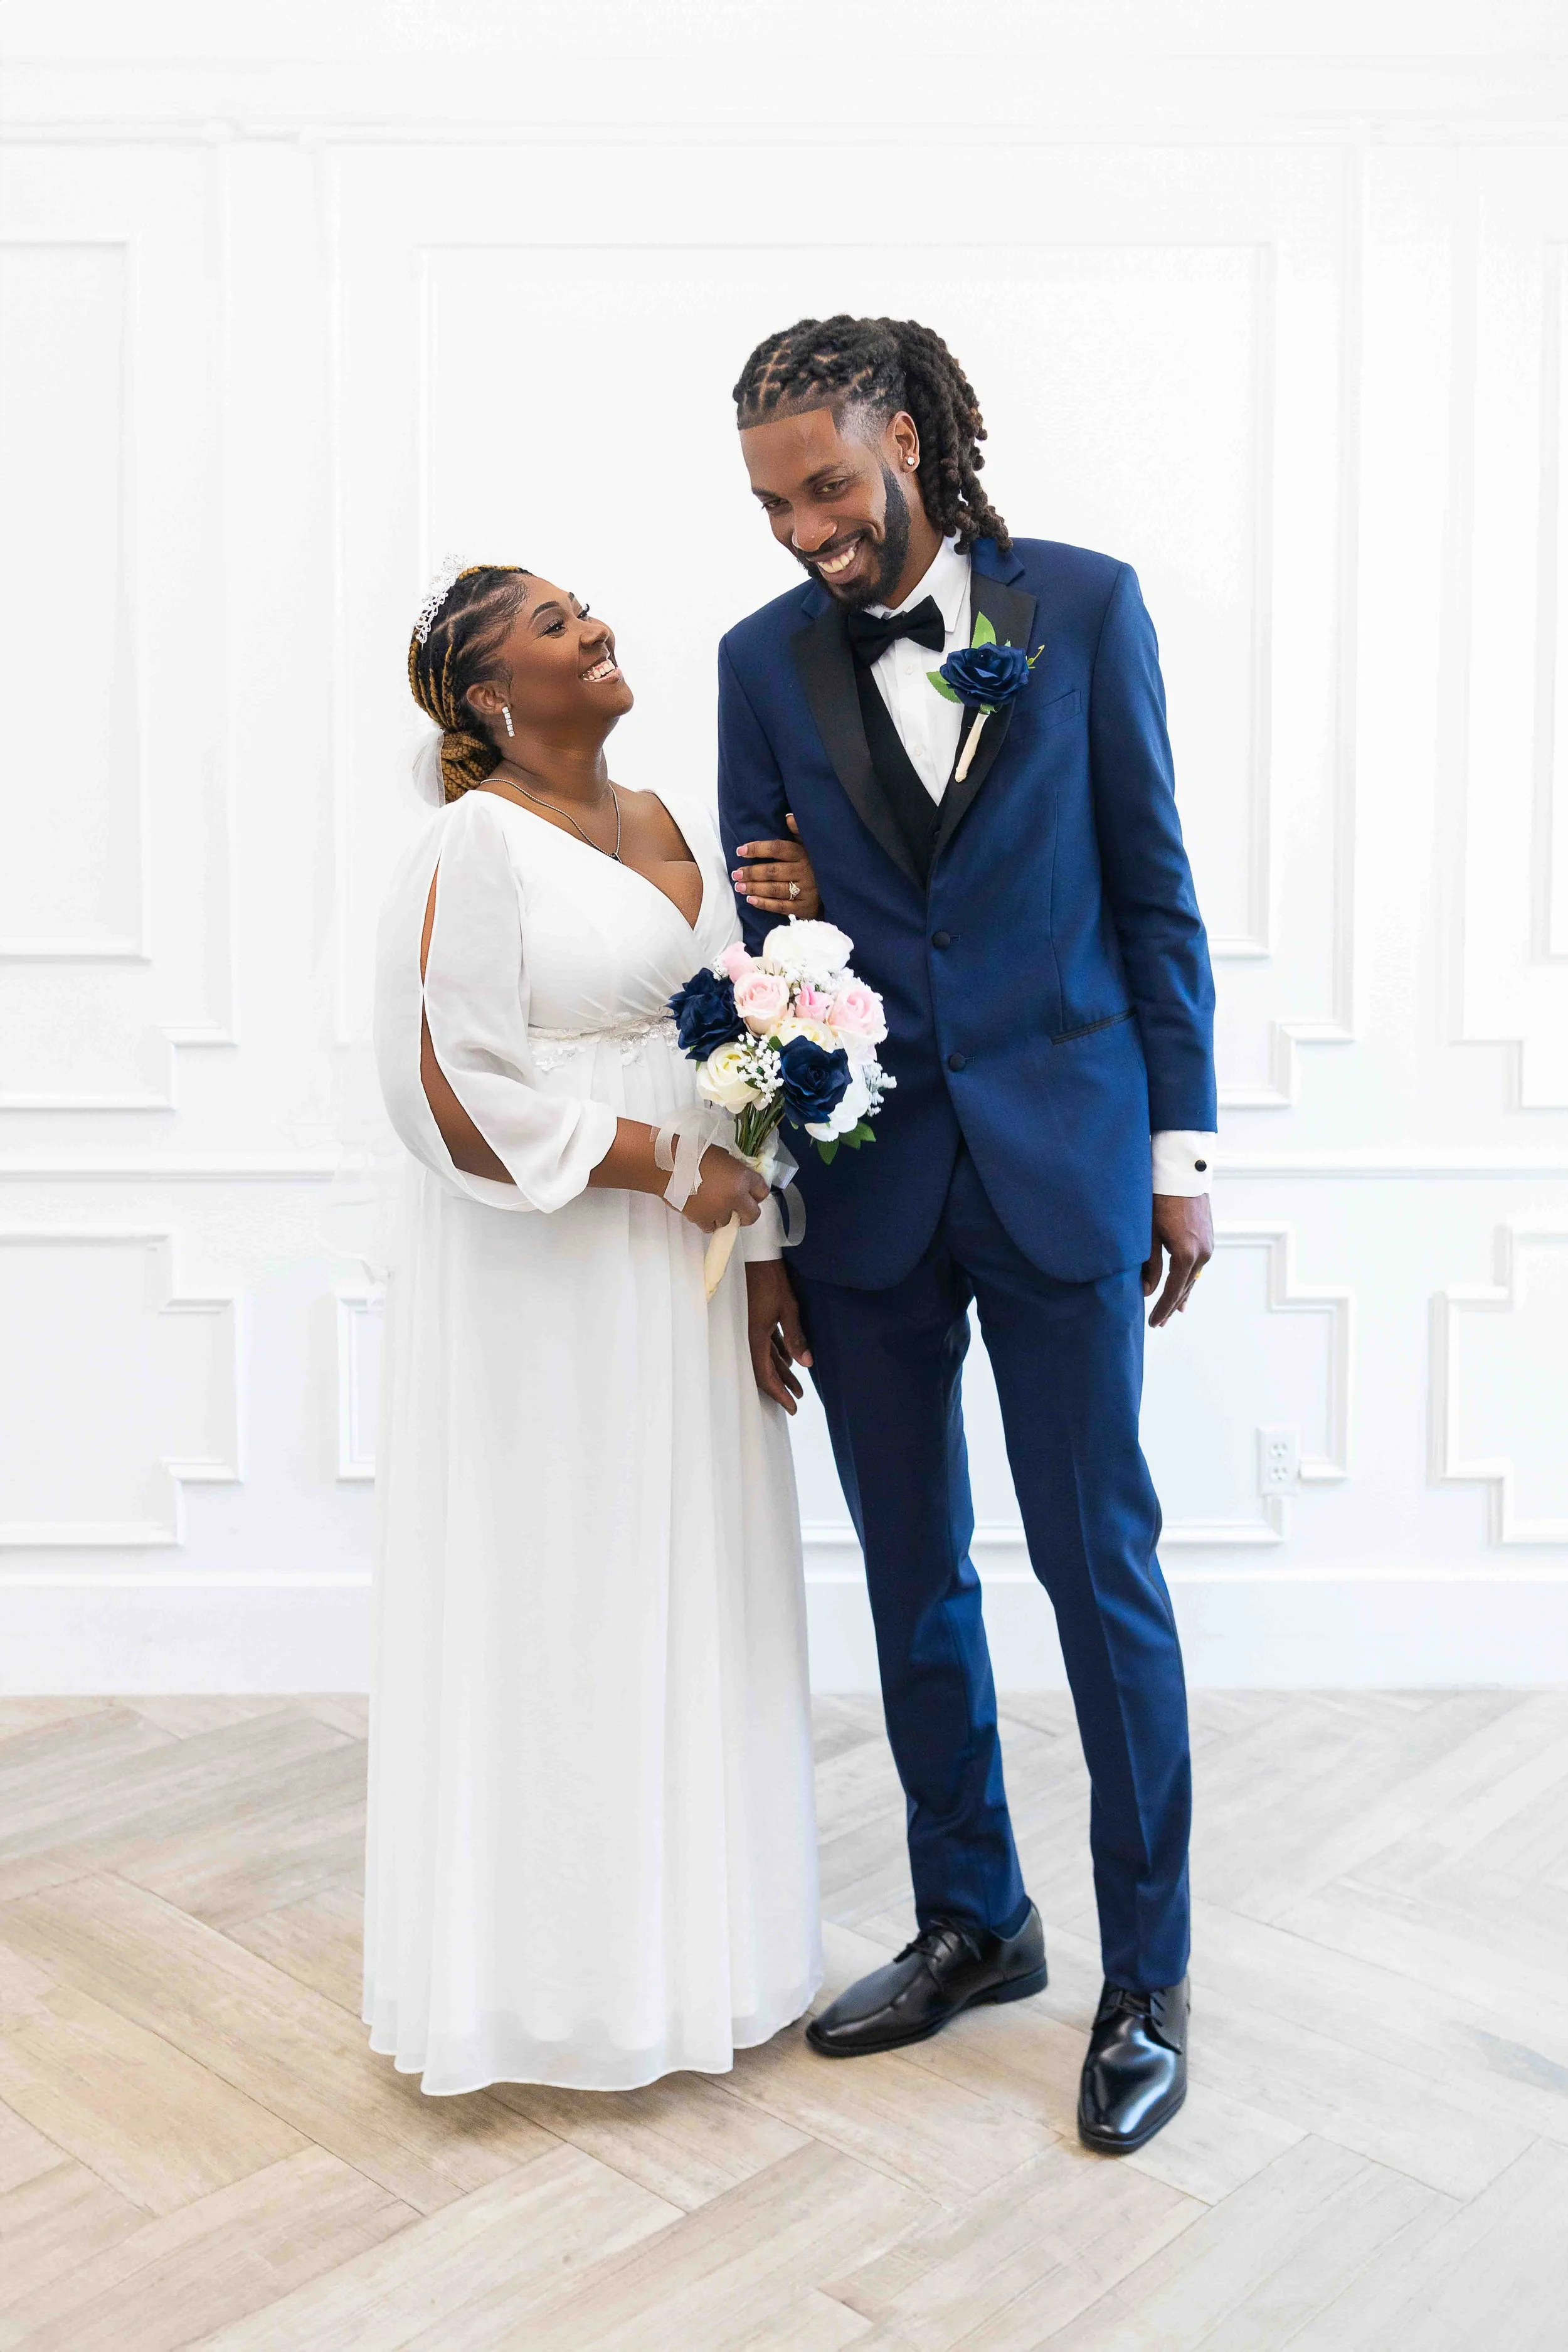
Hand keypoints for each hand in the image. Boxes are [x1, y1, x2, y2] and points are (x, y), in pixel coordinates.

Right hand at [680, 1147, 766, 1234]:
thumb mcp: (721, 1155)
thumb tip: (736, 1177)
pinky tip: (701, 1209)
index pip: (762, 1191)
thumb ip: (733, 1170)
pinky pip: (710, 1226)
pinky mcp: (702, 1219)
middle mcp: (735, 1197)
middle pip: (753, 1215)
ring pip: (728, 1222)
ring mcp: (719, 1210)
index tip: (751, 1194)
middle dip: (747, 1213)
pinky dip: (707, 1221)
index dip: (757, 1193)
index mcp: (743, 1177)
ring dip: (723, 1216)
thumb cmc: (693, 1153)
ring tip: (712, 1205)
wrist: (669, 1164)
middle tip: (739, 1209)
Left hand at [732, 814, 821, 918]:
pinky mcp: (804, 907)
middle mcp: (805, 872)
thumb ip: (798, 832)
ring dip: (754, 888)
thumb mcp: (810, 846)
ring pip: (775, 889)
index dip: (758, 849)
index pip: (778, 849)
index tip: (740, 850)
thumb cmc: (815, 865)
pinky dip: (764, 904)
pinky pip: (781, 907)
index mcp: (803, 854)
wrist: (836, 889)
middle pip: (773, 871)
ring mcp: (805, 891)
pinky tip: (751, 900)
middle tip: (736, 873)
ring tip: (739, 886)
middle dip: (752, 872)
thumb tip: (788, 816)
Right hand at [745, 1259, 812, 1412]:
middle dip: (781, 1387)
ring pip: (766, 1357)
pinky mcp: (755, 1320)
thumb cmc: (772, 1280)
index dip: (778, 1393)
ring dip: (782, 1371)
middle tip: (796, 1402)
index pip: (765, 1375)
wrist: (755, 1256)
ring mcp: (751, 1329)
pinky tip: (789, 1360)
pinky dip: (777, 1355)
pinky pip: (765, 1345)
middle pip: (764, 1370)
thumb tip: (807, 1363)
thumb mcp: (788, 1308)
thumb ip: (796, 1337)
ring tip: (798, 1385)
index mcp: (755, 1337)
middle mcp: (749, 1337)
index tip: (791, 1407)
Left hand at [1143, 1194, 1213, 1327]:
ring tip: (1173, 1311)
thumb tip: (1148, 1291)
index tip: (1153, 1323)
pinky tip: (1185, 1287)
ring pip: (1192, 1277)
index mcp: (1186, 1254)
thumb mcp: (1148, 1233)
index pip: (1172, 1291)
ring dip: (1181, 1293)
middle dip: (1171, 1306)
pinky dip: (1189, 1279)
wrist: (1183, 1173)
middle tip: (1159, 1323)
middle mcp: (1202, 1253)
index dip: (1162, 1308)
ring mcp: (1209, 1246)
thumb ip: (1149, 1264)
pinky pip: (1198, 1266)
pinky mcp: (1209, 1238)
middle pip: (1185, 1287)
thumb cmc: (1159, 1199)